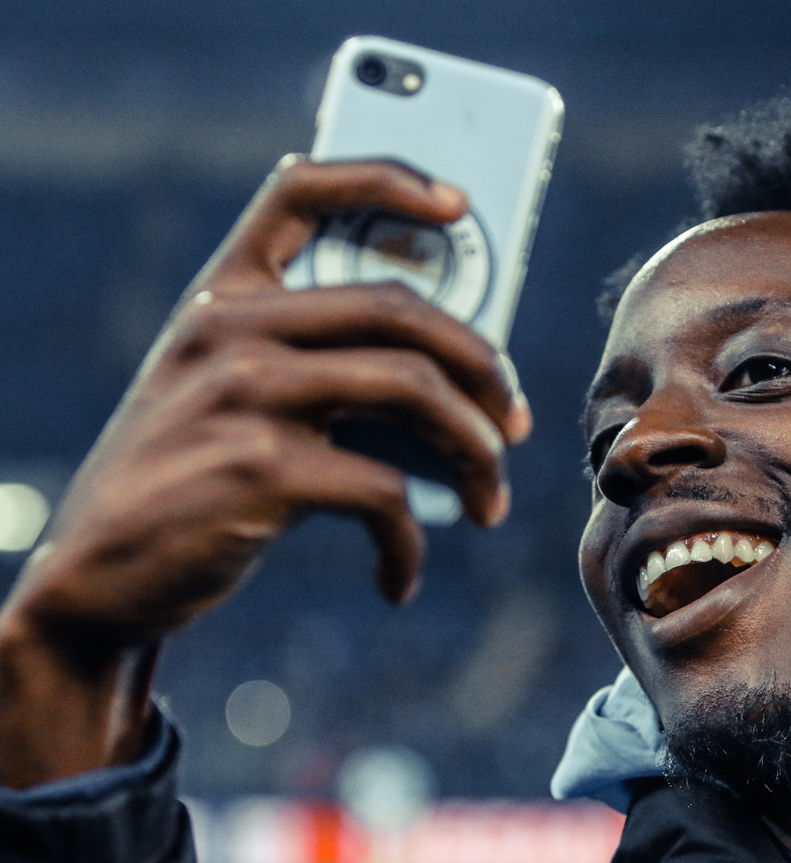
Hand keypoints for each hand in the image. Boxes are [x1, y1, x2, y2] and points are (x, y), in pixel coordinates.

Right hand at [0, 157, 530, 785]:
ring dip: (476, 452)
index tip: (458, 204)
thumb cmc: (187, 484)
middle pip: (400, 307)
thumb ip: (305, 364)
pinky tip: (399, 576)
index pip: (299, 192)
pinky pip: (383, 491)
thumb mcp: (221, 397)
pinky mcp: (258, 469)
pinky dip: (410, 542)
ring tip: (490, 502)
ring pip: (413, 389)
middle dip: (484, 367)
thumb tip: (449, 382)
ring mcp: (241, 392)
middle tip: (516, 423)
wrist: (96, 577)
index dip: (386, 179)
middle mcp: (228, 327)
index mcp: (220, 297)